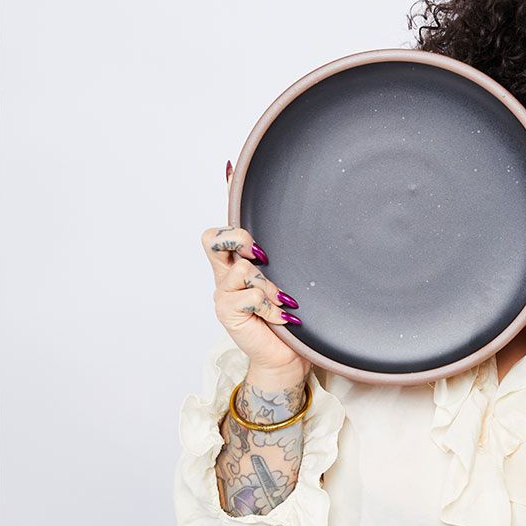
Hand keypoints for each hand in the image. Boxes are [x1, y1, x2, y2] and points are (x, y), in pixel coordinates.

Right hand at [201, 163, 309, 381]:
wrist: (289, 358)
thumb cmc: (293, 318)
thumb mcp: (293, 279)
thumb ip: (290, 253)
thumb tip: (312, 214)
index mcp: (240, 260)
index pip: (229, 222)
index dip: (227, 194)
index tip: (232, 167)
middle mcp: (226, 272)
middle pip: (213, 237)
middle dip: (239, 239)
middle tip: (263, 254)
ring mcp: (224, 292)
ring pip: (242, 269)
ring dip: (269, 285)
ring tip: (285, 302)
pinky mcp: (227, 311)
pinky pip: (249, 295)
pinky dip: (271, 306)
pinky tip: (282, 318)